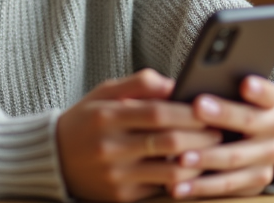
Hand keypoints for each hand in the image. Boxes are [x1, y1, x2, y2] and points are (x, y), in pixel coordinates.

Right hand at [56, 69, 221, 201]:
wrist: (53, 158)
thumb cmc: (87, 120)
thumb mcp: (104, 92)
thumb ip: (139, 83)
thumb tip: (176, 84)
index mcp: (107, 116)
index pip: (158, 113)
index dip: (189, 112)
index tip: (210, 110)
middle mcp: (111, 147)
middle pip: (170, 143)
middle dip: (202, 137)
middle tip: (220, 132)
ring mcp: (116, 175)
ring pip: (171, 173)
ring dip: (198, 163)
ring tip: (211, 152)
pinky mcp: (121, 197)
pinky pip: (161, 190)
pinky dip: (181, 180)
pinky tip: (192, 170)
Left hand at [171, 75, 273, 197]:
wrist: (246, 141)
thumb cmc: (222, 109)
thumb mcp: (223, 94)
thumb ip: (211, 87)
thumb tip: (180, 85)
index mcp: (268, 102)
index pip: (269, 92)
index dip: (258, 88)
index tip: (244, 83)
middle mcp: (273, 128)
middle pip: (251, 121)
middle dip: (223, 115)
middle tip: (197, 108)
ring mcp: (267, 156)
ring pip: (236, 157)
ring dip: (206, 158)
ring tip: (180, 158)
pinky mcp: (256, 181)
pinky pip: (228, 185)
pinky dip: (200, 186)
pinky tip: (178, 185)